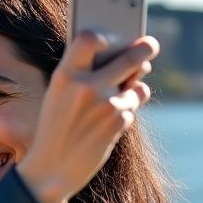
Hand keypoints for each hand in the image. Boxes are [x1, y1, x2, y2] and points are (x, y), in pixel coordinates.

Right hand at [15, 32, 158, 202]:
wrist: (52, 168)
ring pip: (136, 85)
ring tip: (125, 92)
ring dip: (134, 87)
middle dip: (144, 49)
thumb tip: (124, 55)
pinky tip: (112, 118)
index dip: (103, 35)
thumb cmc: (55, 128)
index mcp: (64, 76)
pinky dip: (128, 108)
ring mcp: (106, 103)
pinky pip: (134, 105)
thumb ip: (84, 75)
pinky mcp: (120, 120)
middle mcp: (86, 86)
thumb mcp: (59, 96)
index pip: (88, 39)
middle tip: (150, 45)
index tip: (111, 35)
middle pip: (129, 57)